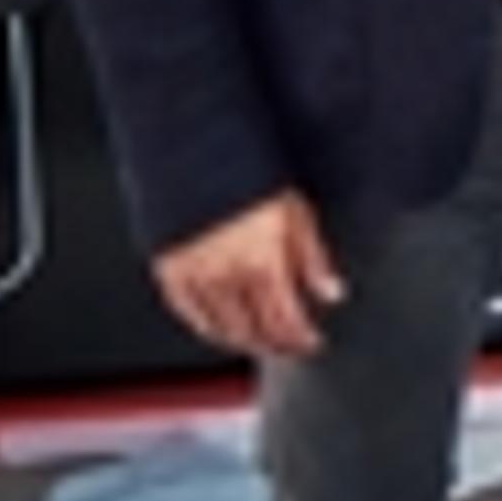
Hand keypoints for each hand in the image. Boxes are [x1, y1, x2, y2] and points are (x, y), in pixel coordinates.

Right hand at [151, 189, 342, 357]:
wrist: (199, 152)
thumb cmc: (253, 173)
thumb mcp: (297, 211)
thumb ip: (314, 259)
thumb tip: (332, 293)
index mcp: (262, 262)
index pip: (284, 320)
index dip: (300, 339)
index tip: (312, 344)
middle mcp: (225, 275)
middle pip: (253, 330)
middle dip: (275, 345)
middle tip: (290, 348)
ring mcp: (194, 276)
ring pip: (218, 328)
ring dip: (243, 341)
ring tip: (262, 342)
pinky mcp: (169, 270)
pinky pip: (188, 312)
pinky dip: (206, 327)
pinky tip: (221, 328)